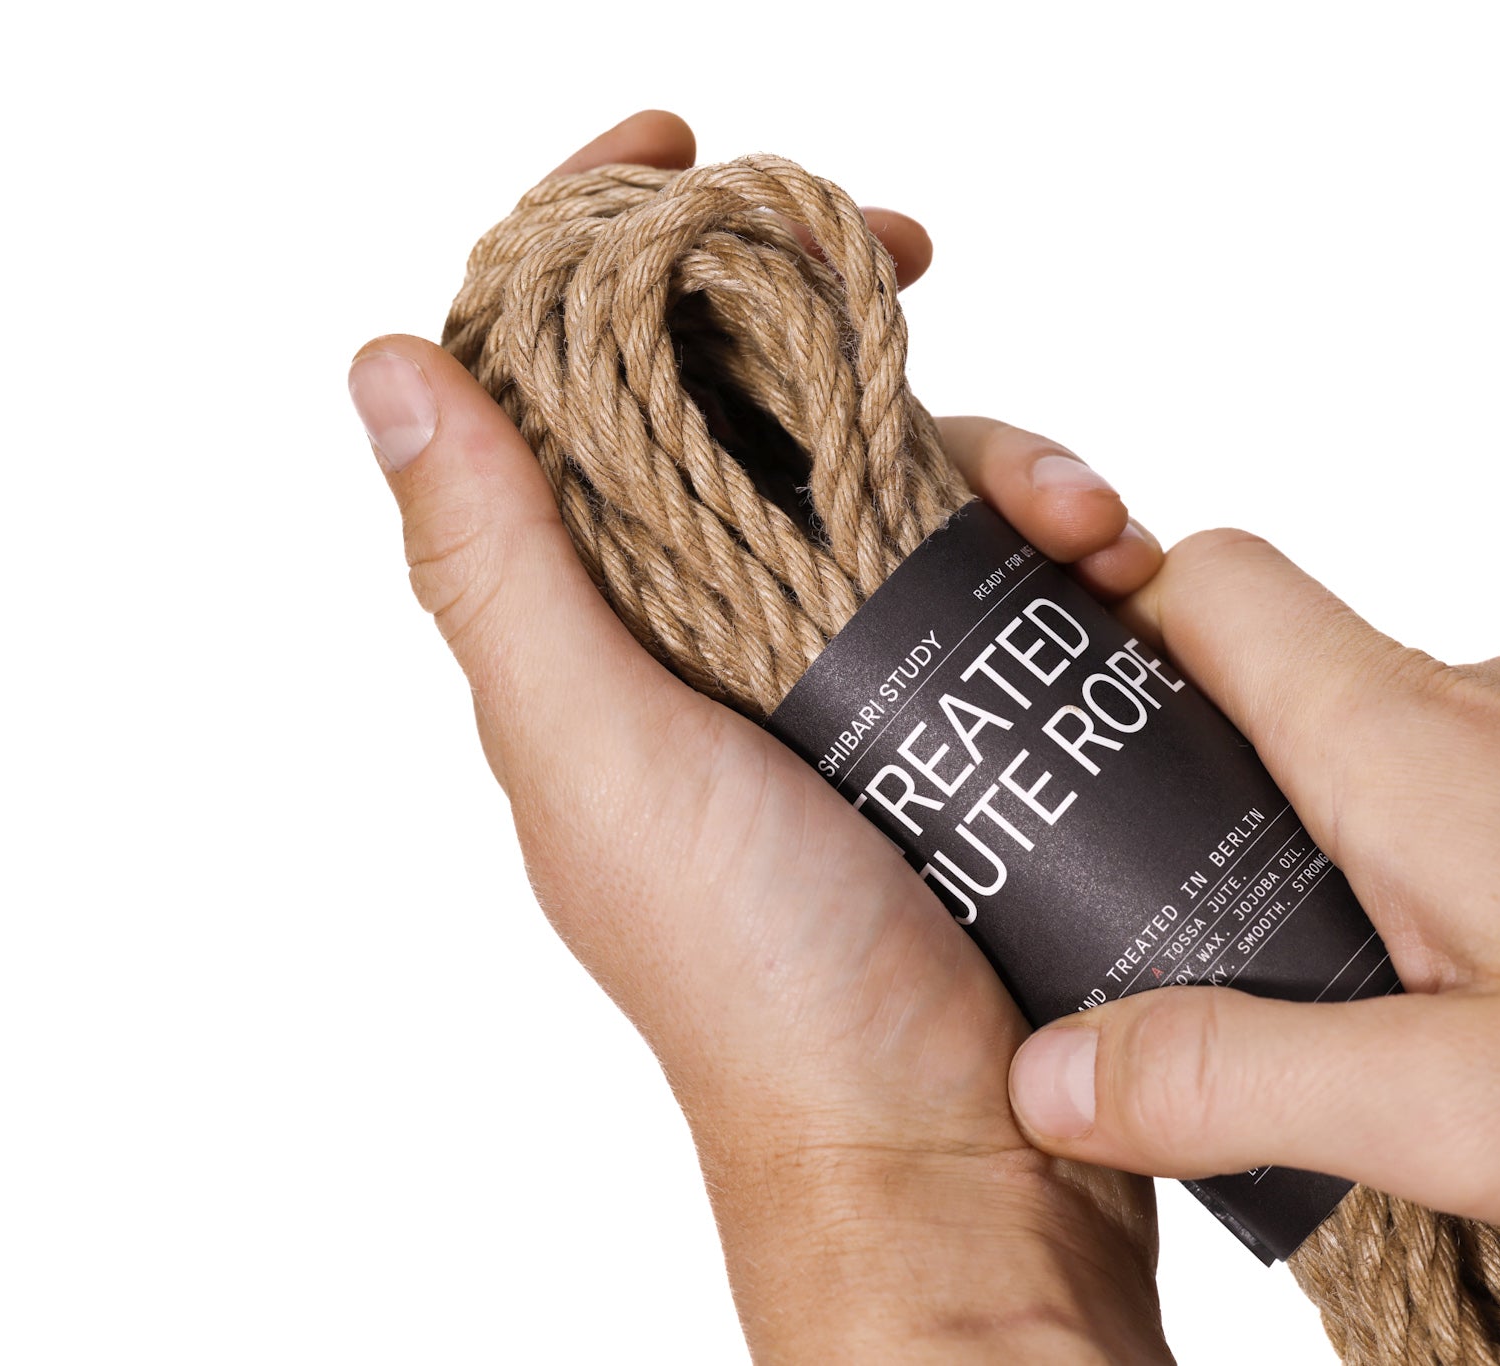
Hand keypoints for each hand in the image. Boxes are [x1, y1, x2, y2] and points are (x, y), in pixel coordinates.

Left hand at [350, 110, 1171, 1361]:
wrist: (953, 1146)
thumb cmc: (763, 983)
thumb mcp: (601, 762)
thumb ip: (496, 569)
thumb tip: (392, 363)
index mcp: (595, 628)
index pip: (562, 390)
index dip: (599, 249)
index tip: (677, 151)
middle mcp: (709, 630)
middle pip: (741, 397)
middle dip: (822, 309)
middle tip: (907, 258)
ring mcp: (845, 664)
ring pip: (887, 465)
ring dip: (981, 433)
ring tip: (1073, 509)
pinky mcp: (966, 702)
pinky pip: (997, 560)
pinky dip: (1051, 526)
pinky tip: (1106, 557)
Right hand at [1006, 529, 1499, 1272]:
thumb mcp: (1461, 1107)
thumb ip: (1239, 1079)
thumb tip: (1050, 1071)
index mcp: (1406, 736)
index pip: (1205, 579)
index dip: (1098, 623)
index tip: (1036, 732)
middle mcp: (1481, 709)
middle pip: (1268, 673)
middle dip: (1172, 780)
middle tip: (1126, 926)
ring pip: (1368, 756)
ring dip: (1298, 856)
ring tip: (1287, 1017)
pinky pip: (1464, 813)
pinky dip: (1406, 889)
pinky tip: (1439, 1024)